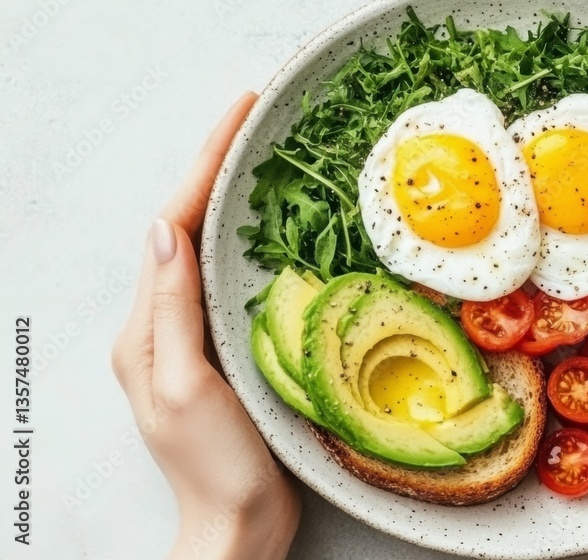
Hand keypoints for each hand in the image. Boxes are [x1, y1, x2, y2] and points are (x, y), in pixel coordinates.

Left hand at [111, 92, 300, 559]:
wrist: (238, 525)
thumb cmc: (217, 468)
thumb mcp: (188, 388)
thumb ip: (172, 310)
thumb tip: (163, 229)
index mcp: (147, 329)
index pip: (173, 226)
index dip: (205, 164)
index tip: (240, 113)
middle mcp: (162, 325)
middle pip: (184, 225)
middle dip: (214, 166)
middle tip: (253, 118)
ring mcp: (190, 338)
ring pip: (206, 248)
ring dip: (229, 197)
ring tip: (260, 155)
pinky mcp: (219, 351)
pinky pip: (226, 279)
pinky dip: (244, 240)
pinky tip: (268, 228)